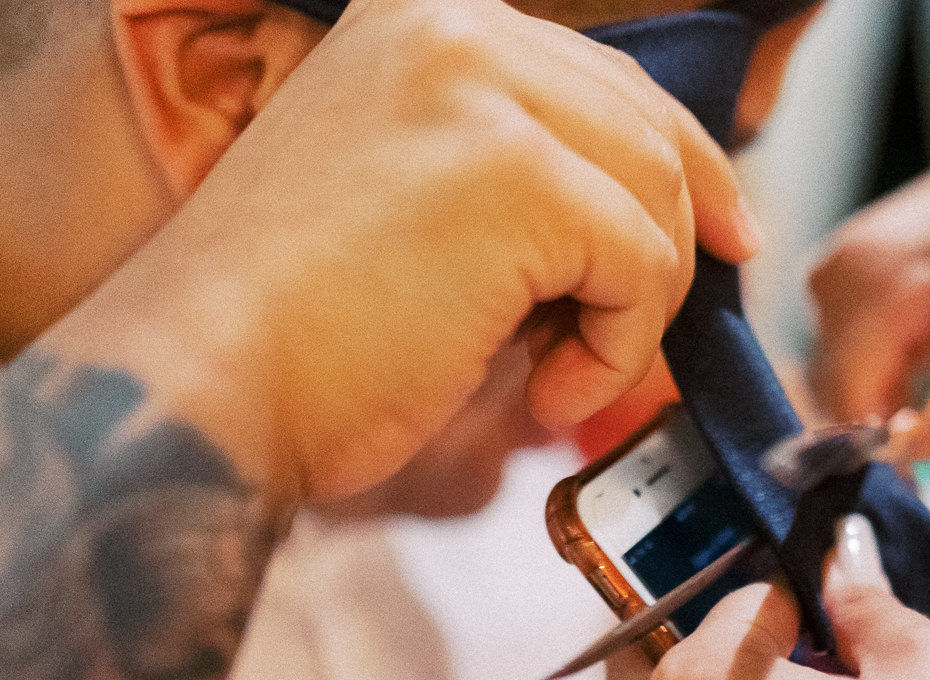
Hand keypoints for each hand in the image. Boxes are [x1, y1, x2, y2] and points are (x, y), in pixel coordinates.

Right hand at [43, 0, 756, 502]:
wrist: (206, 386)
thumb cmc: (297, 332)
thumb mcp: (416, 210)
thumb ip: (522, 182)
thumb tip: (653, 226)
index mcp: (421, 23)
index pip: (604, 80)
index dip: (677, 164)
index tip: (723, 234)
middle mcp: (454, 27)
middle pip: (651, 130)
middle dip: (677, 245)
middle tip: (653, 334)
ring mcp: (485, 90)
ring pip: (661, 201)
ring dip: (633, 313)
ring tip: (554, 377)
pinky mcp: (520, 176)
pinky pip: (645, 269)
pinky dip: (616, 352)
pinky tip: (543, 392)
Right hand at [808, 112, 929, 458]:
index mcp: (873, 275)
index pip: (856, 406)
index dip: (915, 440)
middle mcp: (835, 284)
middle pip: (851, 411)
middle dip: (926, 430)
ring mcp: (831, 292)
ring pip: (855, 403)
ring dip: (921, 414)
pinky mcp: (841, 302)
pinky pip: (860, 380)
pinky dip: (911, 395)